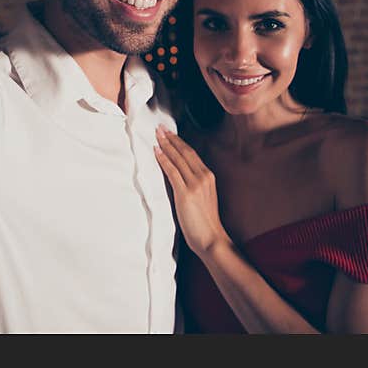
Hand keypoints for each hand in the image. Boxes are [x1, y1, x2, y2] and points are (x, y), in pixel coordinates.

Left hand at [154, 126, 227, 254]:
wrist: (211, 239)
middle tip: (160, 128)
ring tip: (157, 135)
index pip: (192, 155)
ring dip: (166, 145)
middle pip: (185, 153)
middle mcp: (204, 177)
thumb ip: (192, 186)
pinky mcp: (186, 193)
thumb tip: (175, 177)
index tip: (170, 133)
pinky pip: (172, 171)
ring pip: (178, 159)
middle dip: (172, 139)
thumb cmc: (205, 223)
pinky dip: (164, 160)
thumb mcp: (201, 199)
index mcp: (209, 177)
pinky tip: (156, 151)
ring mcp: (195, 184)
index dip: (180, 142)